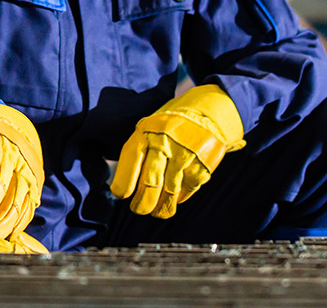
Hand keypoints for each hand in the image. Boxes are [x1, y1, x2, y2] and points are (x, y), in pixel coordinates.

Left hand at [109, 85, 244, 219]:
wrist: (204, 115)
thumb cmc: (167, 128)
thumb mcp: (148, 130)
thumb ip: (137, 153)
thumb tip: (122, 186)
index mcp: (147, 132)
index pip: (132, 161)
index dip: (124, 182)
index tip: (121, 194)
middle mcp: (165, 142)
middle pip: (150, 182)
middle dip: (142, 203)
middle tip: (137, 209)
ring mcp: (185, 155)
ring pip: (168, 192)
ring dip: (160, 208)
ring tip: (155, 212)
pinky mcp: (201, 166)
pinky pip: (186, 191)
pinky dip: (178, 198)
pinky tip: (174, 197)